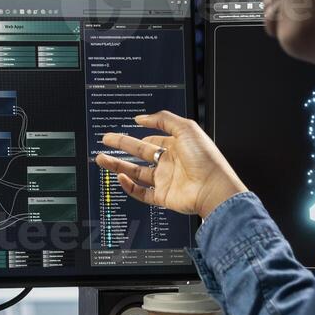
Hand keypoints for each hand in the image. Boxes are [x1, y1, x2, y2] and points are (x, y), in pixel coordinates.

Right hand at [95, 111, 246, 219]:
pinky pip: (141, 192)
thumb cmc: (206, 159)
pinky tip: (120, 176)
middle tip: (106, 140)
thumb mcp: (186, 128)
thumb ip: (163, 119)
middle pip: (140, 154)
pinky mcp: (162, 196)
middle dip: (121, 146)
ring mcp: (165, 180)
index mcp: (177, 147)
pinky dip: (128, 186)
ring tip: (101, 158)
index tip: (124, 131)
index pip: (153, 141)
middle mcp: (170, 164)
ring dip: (117, 165)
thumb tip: (141, 118)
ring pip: (136, 172)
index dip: (138, 136)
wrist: (213, 188)